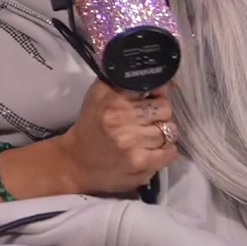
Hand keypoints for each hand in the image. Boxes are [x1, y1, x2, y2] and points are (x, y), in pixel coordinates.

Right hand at [32, 82, 178, 196]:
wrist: (76, 162)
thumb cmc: (91, 125)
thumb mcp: (98, 95)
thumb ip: (124, 84)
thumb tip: (161, 81)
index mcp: (112, 100)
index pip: (151, 88)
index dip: (154, 94)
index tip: (150, 99)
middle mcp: (122, 120)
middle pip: (165, 109)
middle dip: (159, 114)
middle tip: (147, 121)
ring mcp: (133, 144)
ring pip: (170, 130)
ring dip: (161, 133)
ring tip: (147, 137)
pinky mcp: (141, 164)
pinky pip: (170, 152)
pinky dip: (166, 150)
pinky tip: (152, 150)